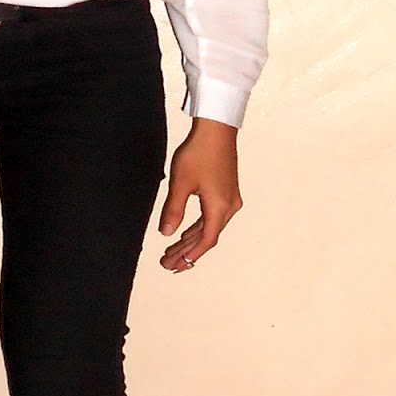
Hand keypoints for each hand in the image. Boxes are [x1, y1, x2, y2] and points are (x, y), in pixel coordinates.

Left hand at [158, 118, 241, 273]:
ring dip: (191, 240)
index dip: (190, 255)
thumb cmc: (199, 153)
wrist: (216, 130)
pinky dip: (198, 227)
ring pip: (209, 227)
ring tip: (172, 253)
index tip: (175, 265)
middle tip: (168, 265)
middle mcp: (228, 206)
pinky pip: (212, 217)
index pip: (206, 240)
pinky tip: (185, 233)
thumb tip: (166, 233)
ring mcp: (229, 199)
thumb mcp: (181, 183)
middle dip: (187, 252)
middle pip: (207, 237)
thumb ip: (173, 210)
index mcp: (219, 207)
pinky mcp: (226, 191)